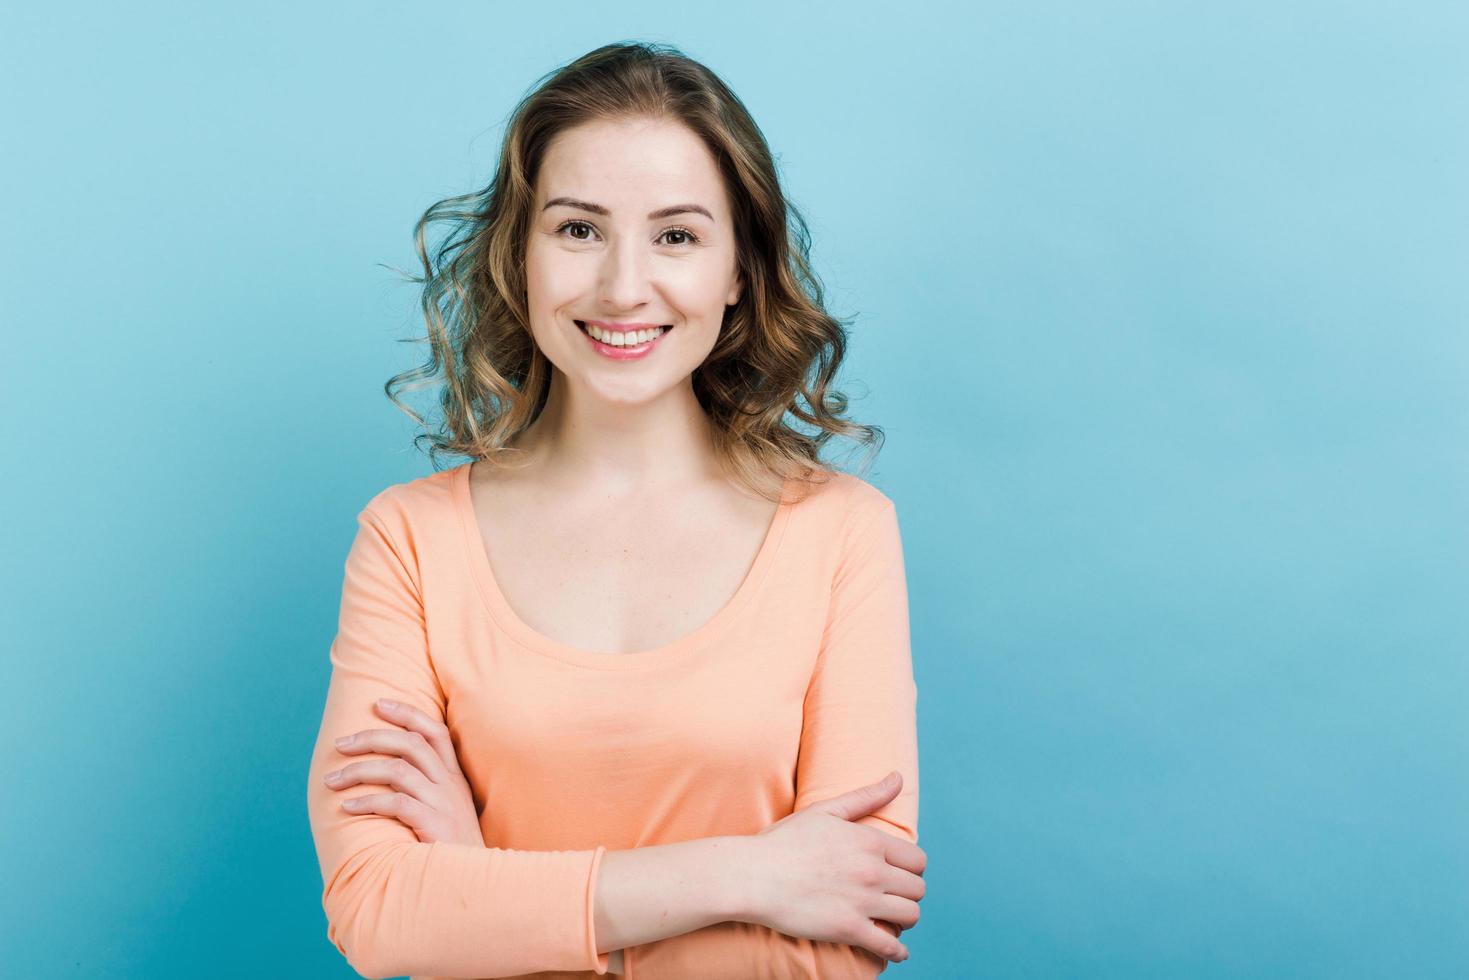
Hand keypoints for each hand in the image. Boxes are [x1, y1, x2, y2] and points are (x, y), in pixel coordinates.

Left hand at [323, 698, 483, 847]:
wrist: (475, 883)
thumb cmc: (452, 851)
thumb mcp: (447, 812)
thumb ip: (425, 791)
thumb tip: (384, 774)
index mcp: (454, 778)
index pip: (434, 731)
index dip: (406, 713)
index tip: (378, 704)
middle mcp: (450, 785)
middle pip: (410, 744)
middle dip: (371, 737)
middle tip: (340, 744)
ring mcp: (444, 804)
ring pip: (398, 770)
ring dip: (359, 771)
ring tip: (332, 781)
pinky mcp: (434, 825)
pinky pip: (396, 803)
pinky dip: (367, 802)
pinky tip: (347, 807)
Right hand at [746, 771, 924, 964]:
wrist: (753, 875)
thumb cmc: (784, 841)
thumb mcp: (826, 811)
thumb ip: (866, 796)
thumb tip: (898, 778)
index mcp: (869, 841)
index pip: (917, 860)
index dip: (911, 869)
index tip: (900, 875)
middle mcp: (872, 871)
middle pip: (917, 889)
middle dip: (908, 893)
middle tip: (895, 897)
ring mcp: (862, 902)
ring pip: (910, 916)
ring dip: (904, 919)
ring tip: (892, 920)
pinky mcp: (848, 929)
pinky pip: (889, 946)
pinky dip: (897, 952)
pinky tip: (896, 952)